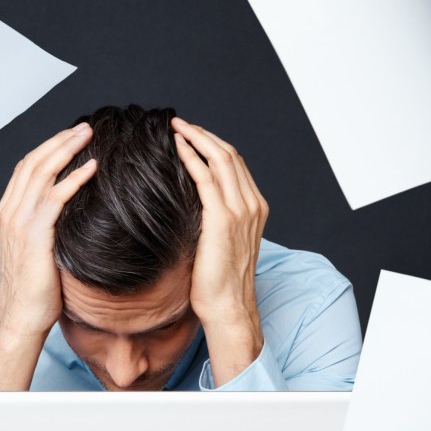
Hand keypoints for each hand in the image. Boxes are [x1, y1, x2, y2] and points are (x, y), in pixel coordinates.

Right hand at [0, 123, 96, 389]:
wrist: (21, 318)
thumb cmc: (34, 293)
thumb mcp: (37, 253)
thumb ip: (46, 230)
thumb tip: (71, 220)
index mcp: (6, 215)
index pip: (25, 170)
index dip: (47, 150)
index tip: (70, 139)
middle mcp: (8, 213)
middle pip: (33, 162)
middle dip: (59, 141)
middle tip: (83, 127)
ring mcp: (18, 221)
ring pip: (42, 171)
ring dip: (66, 149)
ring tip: (87, 136)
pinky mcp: (35, 233)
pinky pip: (56, 196)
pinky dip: (74, 178)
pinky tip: (91, 168)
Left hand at [171, 117, 268, 384]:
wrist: (227, 306)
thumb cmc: (219, 283)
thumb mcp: (221, 244)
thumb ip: (215, 220)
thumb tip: (191, 205)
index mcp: (255, 209)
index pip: (236, 165)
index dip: (213, 145)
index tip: (192, 135)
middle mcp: (252, 205)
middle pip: (230, 154)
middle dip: (204, 134)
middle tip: (180, 124)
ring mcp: (240, 210)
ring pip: (220, 158)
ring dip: (196, 138)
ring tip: (176, 128)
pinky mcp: (222, 218)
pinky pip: (205, 176)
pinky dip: (192, 156)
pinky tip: (176, 147)